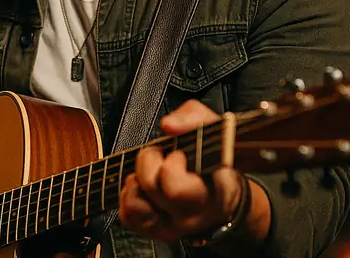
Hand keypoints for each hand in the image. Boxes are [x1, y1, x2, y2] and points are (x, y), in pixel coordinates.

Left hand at [119, 100, 245, 242]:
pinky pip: (128, 216)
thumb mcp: (216, 131)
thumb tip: (169, 125)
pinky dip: (128, 194)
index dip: (172, 163)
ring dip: (136, 177)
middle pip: (150, 187)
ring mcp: (171, 227)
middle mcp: (189, 216)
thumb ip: (195, 118)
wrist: (221, 195)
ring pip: (135, 203)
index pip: (177, 188)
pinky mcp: (153, 230)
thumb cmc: (215, 160)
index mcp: (209, 193)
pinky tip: (141, 183)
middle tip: (161, 154)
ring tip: (151, 169)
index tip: (179, 153)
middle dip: (149, 160)